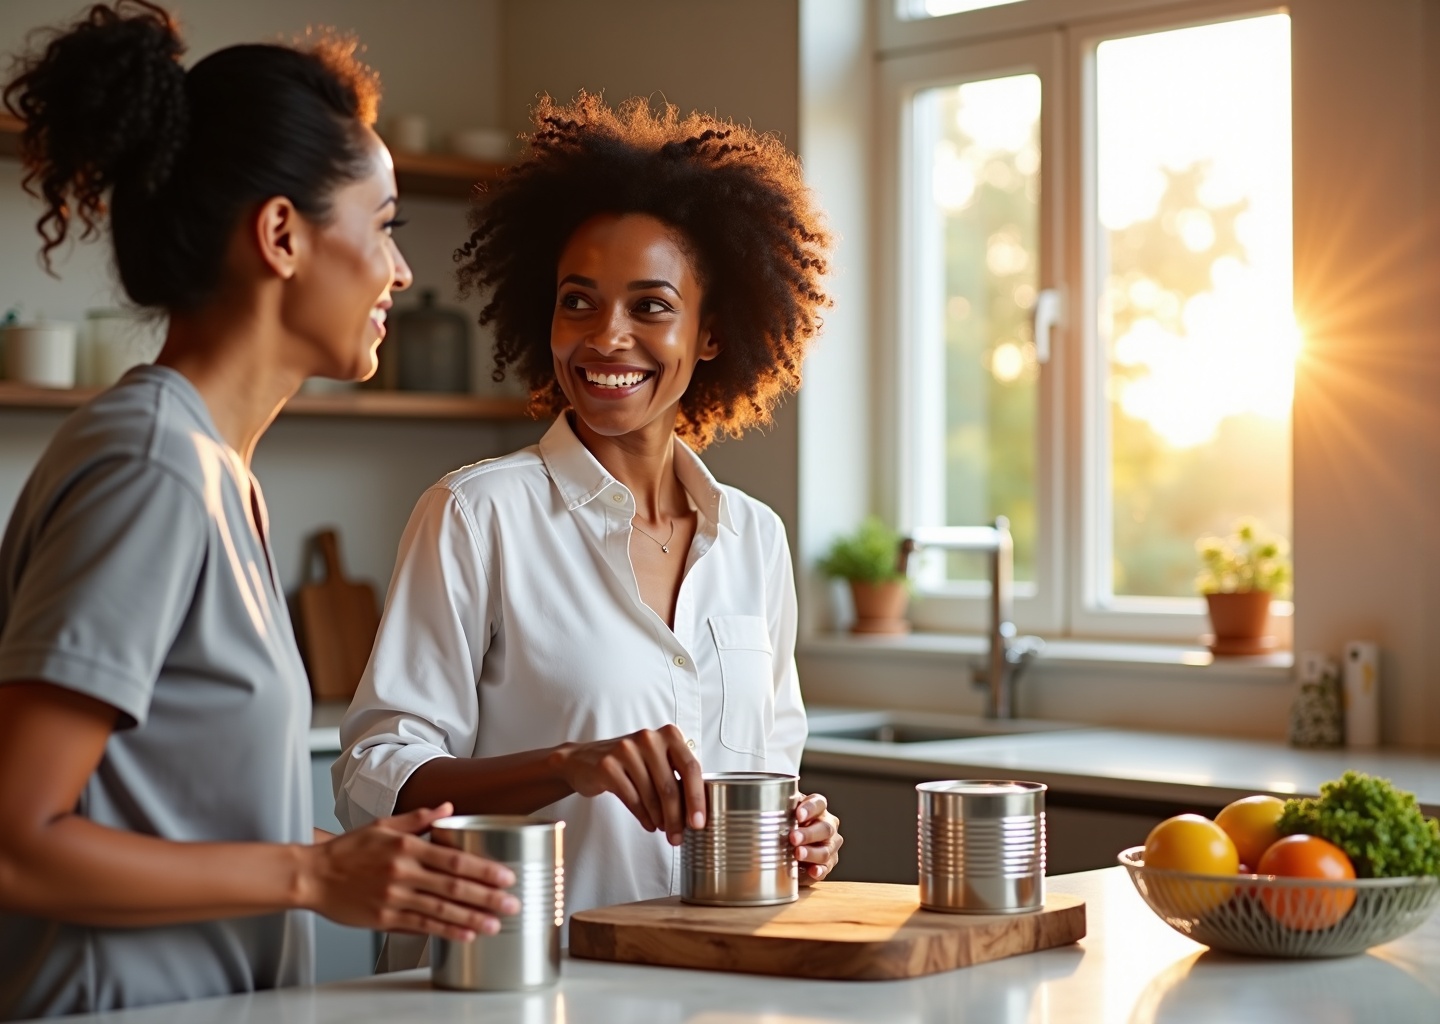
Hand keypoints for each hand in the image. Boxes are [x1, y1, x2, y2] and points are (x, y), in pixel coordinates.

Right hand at [299, 802, 518, 940]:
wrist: (313, 876)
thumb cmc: (348, 850)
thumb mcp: (383, 825)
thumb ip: (419, 818)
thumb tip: (449, 806)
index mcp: (406, 847)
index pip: (454, 859)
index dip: (483, 870)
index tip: (506, 877)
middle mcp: (403, 872)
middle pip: (453, 886)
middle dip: (487, 897)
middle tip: (512, 904)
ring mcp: (394, 898)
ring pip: (440, 909)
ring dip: (471, 918)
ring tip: (495, 924)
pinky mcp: (384, 919)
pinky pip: (421, 926)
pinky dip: (445, 931)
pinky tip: (464, 935)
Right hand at [556, 725, 705, 845]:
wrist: (584, 760)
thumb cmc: (629, 763)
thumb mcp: (656, 760)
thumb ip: (677, 776)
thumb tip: (697, 811)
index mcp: (668, 734)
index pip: (691, 767)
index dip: (697, 798)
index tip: (699, 822)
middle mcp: (649, 739)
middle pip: (670, 786)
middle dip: (677, 817)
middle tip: (679, 837)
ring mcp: (627, 750)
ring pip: (651, 796)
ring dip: (661, 819)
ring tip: (665, 830)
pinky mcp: (608, 766)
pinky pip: (633, 799)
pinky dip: (644, 816)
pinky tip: (650, 825)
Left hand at [790, 793, 841, 883]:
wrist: (792, 848)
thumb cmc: (788, 826)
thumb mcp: (785, 814)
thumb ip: (781, 809)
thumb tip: (763, 806)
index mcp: (818, 810)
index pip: (818, 804)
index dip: (810, 808)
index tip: (798, 814)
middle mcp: (828, 826)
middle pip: (824, 828)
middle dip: (808, 834)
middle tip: (793, 838)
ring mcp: (830, 846)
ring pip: (825, 850)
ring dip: (811, 853)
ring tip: (798, 854)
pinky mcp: (828, 864)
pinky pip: (826, 868)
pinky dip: (819, 870)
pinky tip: (812, 871)